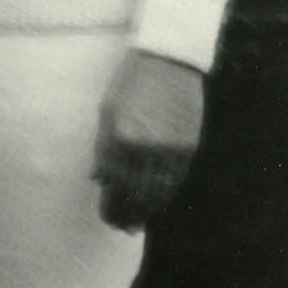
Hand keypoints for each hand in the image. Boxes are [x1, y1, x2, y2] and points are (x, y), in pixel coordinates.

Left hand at [94, 48, 205, 231]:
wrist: (167, 60)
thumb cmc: (130, 85)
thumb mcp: (106, 113)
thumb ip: (103, 149)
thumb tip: (98, 180)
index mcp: (118, 138)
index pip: (114, 186)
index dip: (111, 207)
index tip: (108, 219)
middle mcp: (145, 146)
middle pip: (136, 193)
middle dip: (127, 214)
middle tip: (121, 227)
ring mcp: (170, 146)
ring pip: (159, 191)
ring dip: (147, 210)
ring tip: (137, 223)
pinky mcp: (189, 144)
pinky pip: (176, 178)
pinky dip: (165, 194)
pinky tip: (157, 203)